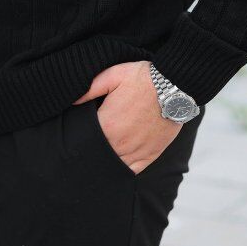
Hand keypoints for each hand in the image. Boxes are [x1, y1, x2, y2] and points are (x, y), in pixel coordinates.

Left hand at [72, 60, 182, 174]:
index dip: (80, 138)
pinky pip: (133, 170)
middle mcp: (120, 143)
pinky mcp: (150, 154)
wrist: (174, 85)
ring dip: (106, 162)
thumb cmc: (142, 78)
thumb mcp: (112, 75)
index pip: (86, 139)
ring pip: (114, 165)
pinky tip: (116, 166)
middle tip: (87, 146)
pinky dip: (123, 169)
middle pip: (99, 155)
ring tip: (100, 156)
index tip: (76, 136)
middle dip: (92, 151)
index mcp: (108, 125)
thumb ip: (90, 89)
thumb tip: (71, 102)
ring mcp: (136, 151)